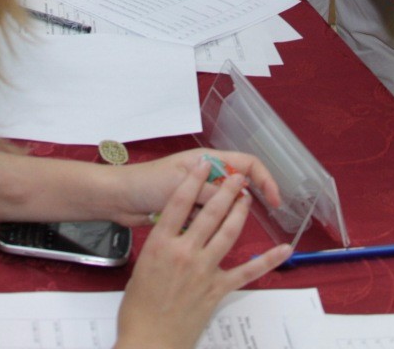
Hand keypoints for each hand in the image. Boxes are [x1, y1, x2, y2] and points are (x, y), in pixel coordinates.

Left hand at [108, 149, 282, 224]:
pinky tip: (197, 232)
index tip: (274, 202)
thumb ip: (212, 192)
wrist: (119, 199)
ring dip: (223, 217)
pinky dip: (208, 225)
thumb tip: (240, 195)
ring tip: (209, 226)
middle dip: (247, 202)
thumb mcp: (183, 187)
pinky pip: (209, 218)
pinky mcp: (189, 210)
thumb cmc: (146, 184)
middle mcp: (207, 174)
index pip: (248, 164)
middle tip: (252, 220)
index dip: (265, 180)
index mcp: (208, 160)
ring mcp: (198, 192)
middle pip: (240, 186)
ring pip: (225, 206)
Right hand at [116, 170, 291, 348]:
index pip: (179, 203)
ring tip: (247, 197)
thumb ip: (161, 246)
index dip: (193, 179)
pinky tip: (282, 250)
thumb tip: (172, 233)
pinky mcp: (217, 290)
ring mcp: (204, 271)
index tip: (203, 164)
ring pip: (228, 233)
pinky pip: (247, 272)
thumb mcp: (142, 267)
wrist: (148, 341)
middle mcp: (184, 253)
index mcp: (161, 245)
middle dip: (225, 190)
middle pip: (209, 213)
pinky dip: (267, 260)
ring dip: (240, 212)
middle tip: (235, 176)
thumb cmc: (138, 309)